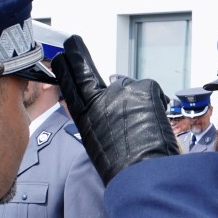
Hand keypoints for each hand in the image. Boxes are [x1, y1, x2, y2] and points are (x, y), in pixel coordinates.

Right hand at [51, 35, 177, 184]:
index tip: (62, 56)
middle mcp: (98, 99)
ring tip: (143, 127)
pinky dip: (156, 103)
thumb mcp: (99, 143)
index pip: (70, 86)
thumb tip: (96, 105)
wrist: (145, 175)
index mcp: (85, 116)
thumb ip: (96, 120)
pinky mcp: (144, 87)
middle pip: (87, 71)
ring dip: (137, 101)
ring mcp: (122, 90)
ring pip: (129, 88)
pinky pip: (151, 90)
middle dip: (79, 56)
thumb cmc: (124, 169)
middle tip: (73, 42)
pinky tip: (156, 123)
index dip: (66, 70)